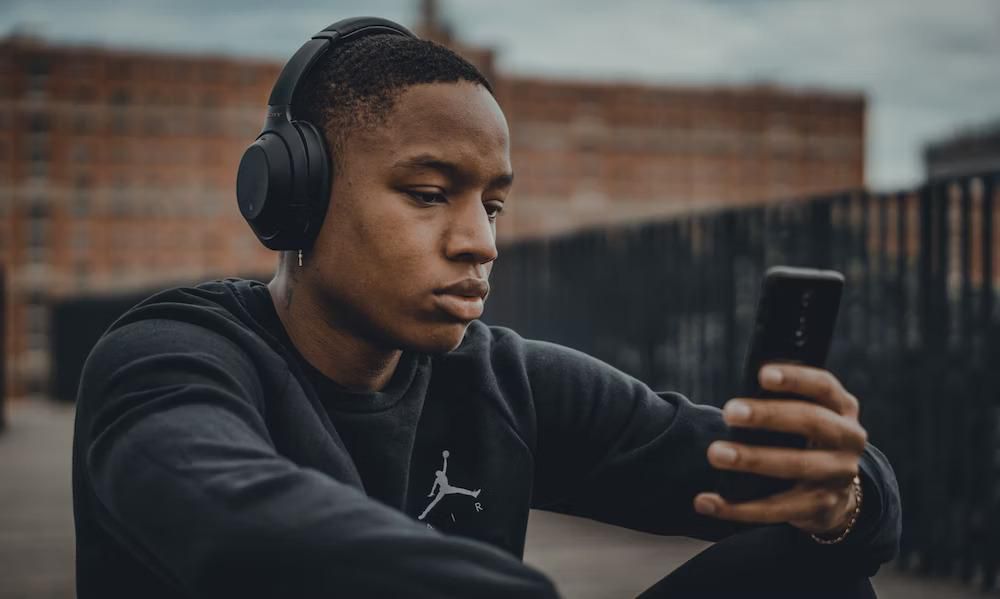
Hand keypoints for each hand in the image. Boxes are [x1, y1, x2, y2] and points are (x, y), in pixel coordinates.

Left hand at [694, 364, 866, 535]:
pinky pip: (777, 509)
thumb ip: (782, 402)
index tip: (762, 374)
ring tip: (715, 453)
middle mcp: (848, 439)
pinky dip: (738, 507)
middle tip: (729, 412)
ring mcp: (838, 475)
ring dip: (753, 459)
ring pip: (796, 465)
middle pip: (811, 421)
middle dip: (768, 415)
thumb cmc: (805, 440)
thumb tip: (742, 394)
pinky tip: (706, 501)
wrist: (835, 494)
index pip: (823, 386)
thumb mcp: (806, 415)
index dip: (795, 379)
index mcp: (842, 408)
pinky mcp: (821, 507)